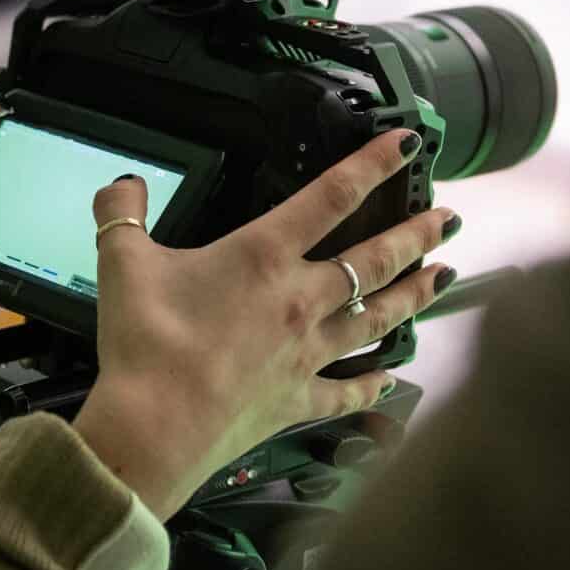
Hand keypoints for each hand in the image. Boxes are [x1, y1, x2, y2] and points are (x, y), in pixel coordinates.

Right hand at [71, 129, 453, 517]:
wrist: (158, 425)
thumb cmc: (148, 344)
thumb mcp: (123, 263)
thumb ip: (122, 215)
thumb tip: (122, 186)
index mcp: (263, 257)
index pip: (331, 197)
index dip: (374, 164)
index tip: (408, 144)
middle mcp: (299, 300)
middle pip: (374, 259)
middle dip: (416, 234)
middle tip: (447, 217)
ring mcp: (306, 353)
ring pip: (377, 317)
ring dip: (415, 295)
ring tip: (444, 276)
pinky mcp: (297, 399)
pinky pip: (347, 389)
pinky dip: (373, 384)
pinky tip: (394, 379)